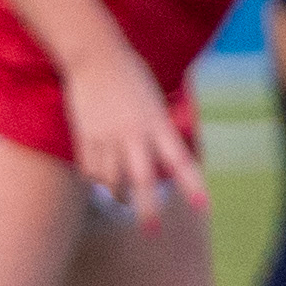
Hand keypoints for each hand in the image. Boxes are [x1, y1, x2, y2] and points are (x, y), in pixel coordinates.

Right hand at [61, 48, 204, 220]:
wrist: (94, 55)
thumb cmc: (131, 75)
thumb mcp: (155, 101)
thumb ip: (161, 129)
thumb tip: (168, 160)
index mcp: (155, 122)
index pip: (179, 158)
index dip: (192, 183)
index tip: (202, 206)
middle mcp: (132, 132)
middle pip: (141, 179)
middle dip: (147, 208)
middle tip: (152, 231)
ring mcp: (105, 135)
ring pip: (111, 179)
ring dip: (117, 194)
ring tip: (122, 203)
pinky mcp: (84, 134)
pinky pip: (89, 168)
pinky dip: (95, 179)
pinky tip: (100, 183)